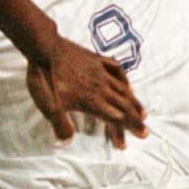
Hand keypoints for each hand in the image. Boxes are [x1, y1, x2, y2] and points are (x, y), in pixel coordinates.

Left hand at [25, 36, 147, 147]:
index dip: (124, 130)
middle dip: (135, 121)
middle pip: (124, 106)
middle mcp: (101, 87)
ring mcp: (100, 72)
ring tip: (143, 113)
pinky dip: (125, 80)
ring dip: (134, 103)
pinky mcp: (96, 59)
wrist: (44, 46)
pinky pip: (117, 70)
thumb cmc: (45, 77)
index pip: (114, 119)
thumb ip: (60, 125)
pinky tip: (128, 84)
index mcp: (92, 101)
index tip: (133, 140)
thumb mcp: (49, 106)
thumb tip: (67, 141)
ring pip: (123, 90)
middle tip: (145, 132)